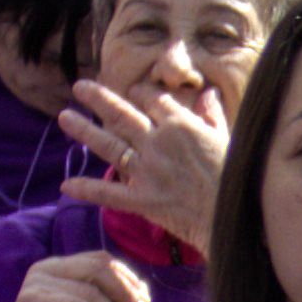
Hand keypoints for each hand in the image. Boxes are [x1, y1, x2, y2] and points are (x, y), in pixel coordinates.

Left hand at [53, 71, 234, 242]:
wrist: (236, 215)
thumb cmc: (237, 176)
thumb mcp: (228, 139)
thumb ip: (212, 115)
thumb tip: (207, 93)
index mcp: (182, 124)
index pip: (154, 101)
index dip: (141, 95)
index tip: (132, 93)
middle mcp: (160, 142)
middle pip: (123, 114)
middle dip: (99, 99)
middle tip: (79, 86)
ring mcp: (149, 170)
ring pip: (110, 146)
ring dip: (85, 131)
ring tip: (64, 116)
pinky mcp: (143, 199)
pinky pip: (110, 194)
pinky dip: (88, 189)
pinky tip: (67, 185)